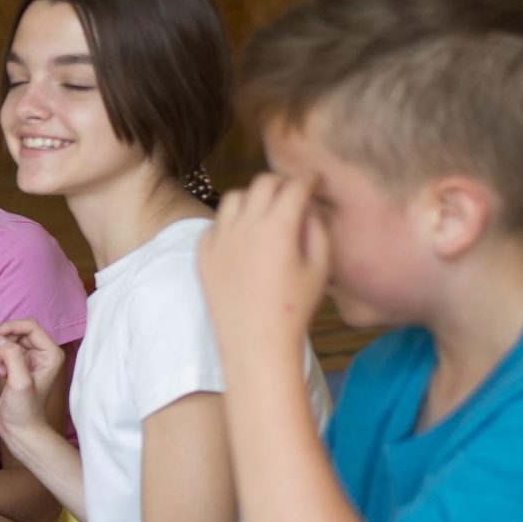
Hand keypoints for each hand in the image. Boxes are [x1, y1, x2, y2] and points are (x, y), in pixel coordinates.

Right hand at [0, 319, 65, 442]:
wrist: (20, 429)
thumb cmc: (25, 411)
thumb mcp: (19, 383)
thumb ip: (12, 357)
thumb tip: (0, 340)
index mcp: (51, 354)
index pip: (30, 326)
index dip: (11, 327)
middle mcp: (43, 354)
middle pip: (20, 331)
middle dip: (5, 341)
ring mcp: (31, 360)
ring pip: (11, 340)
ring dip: (0, 351)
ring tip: (1, 369)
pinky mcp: (20, 367)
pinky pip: (6, 351)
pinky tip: (2, 374)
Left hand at [199, 172, 330, 360]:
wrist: (255, 342)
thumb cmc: (294, 308)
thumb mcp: (320, 268)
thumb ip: (317, 229)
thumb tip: (307, 208)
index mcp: (278, 226)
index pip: (294, 185)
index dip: (309, 179)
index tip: (315, 180)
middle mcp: (245, 226)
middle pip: (262, 183)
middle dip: (281, 183)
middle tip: (292, 194)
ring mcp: (219, 238)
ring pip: (234, 198)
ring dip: (252, 199)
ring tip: (264, 213)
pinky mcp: (202, 254)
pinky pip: (214, 224)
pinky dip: (229, 223)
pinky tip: (242, 237)